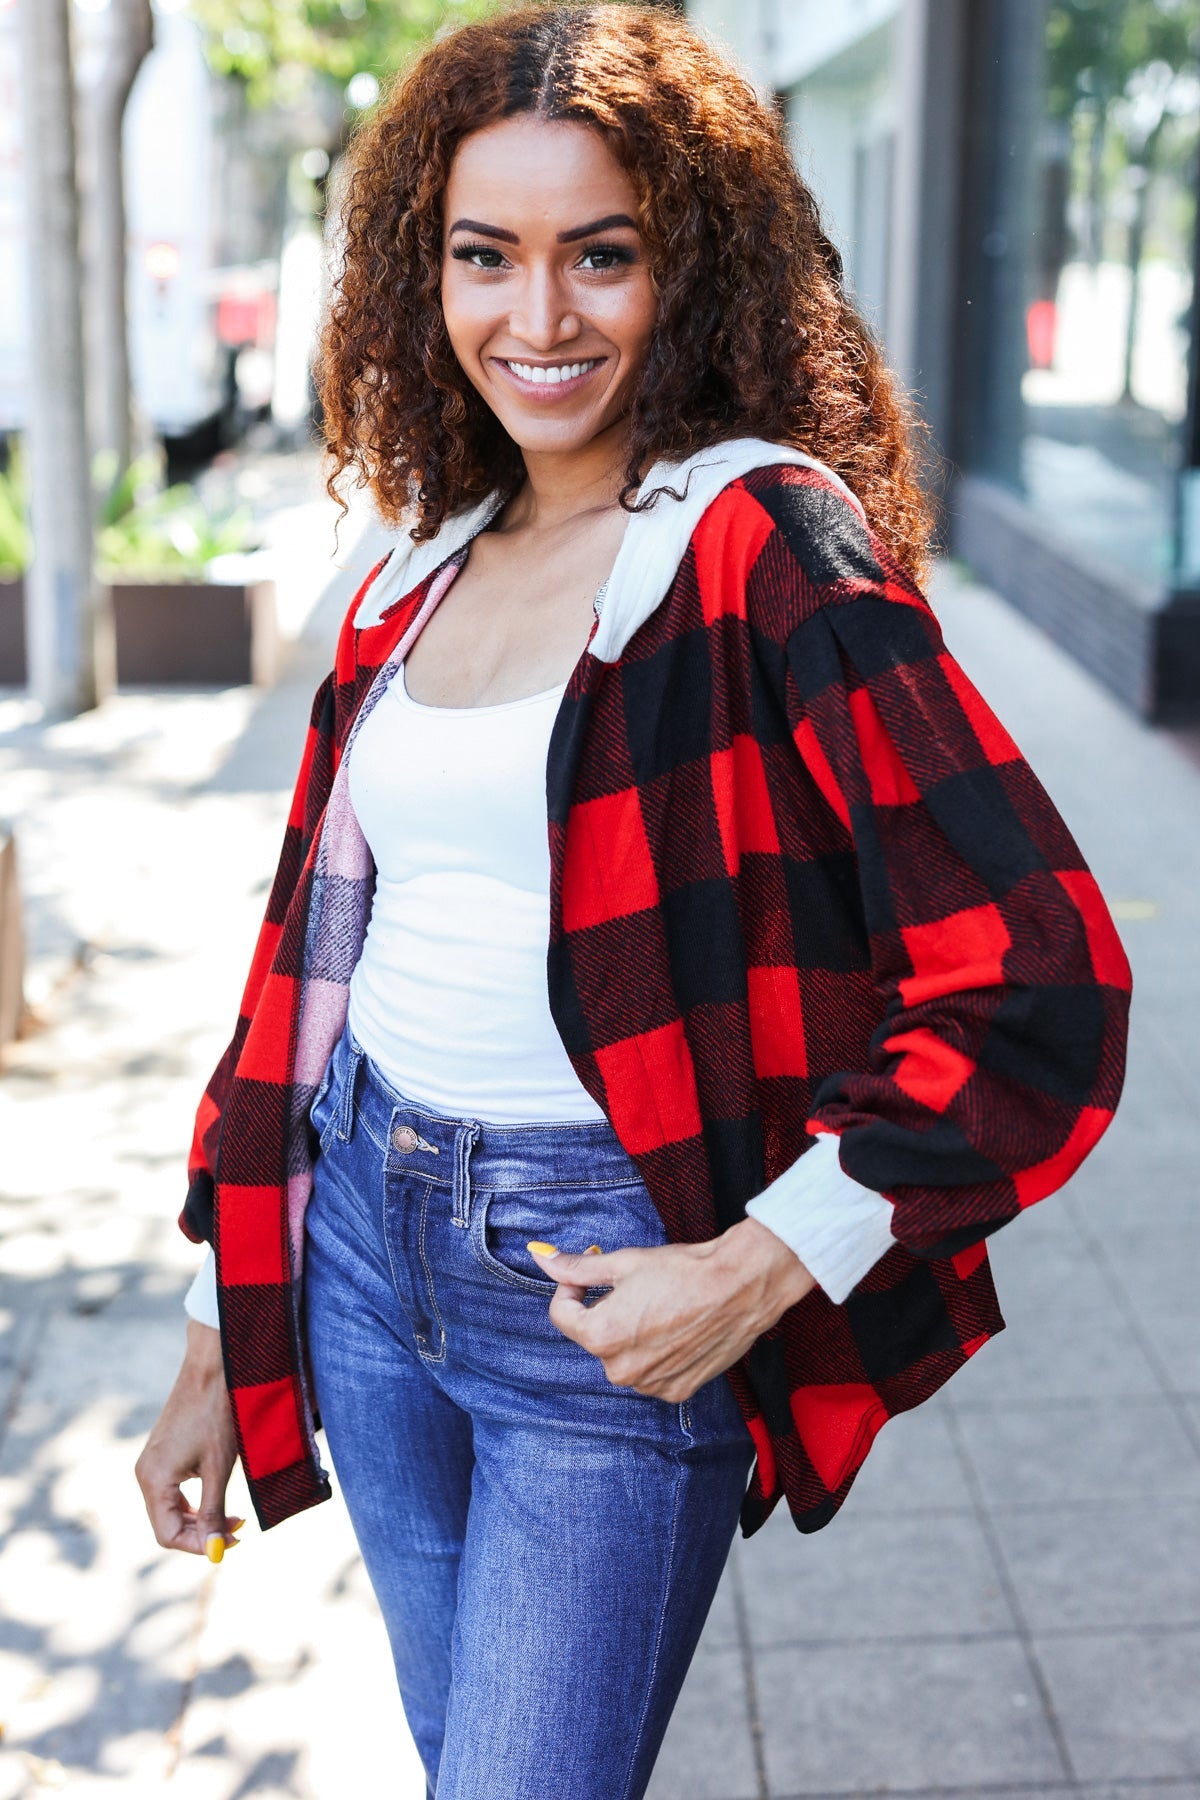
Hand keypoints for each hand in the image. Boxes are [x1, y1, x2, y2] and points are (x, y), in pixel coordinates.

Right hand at [135, 1320, 242, 1559]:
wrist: (212, 1367)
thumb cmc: (216, 1414)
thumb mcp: (218, 1468)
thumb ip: (212, 1512)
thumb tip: (215, 1550)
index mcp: (153, 1480)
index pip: (167, 1534)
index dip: (198, 1546)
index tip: (230, 1544)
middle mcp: (146, 1474)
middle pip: (168, 1524)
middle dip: (202, 1534)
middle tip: (239, 1532)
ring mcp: (153, 1463)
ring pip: (172, 1509)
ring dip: (201, 1520)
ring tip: (235, 1518)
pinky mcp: (164, 1454)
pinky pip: (174, 1491)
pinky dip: (196, 1502)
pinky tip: (219, 1500)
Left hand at [528, 1219, 817, 1403]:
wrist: (739, 1287)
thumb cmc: (683, 1271)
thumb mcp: (623, 1262)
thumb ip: (577, 1268)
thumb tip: (541, 1259)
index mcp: (601, 1337)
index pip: (561, 1315)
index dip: (571, 1286)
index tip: (590, 1270)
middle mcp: (621, 1370)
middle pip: (594, 1337)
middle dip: (604, 1311)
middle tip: (634, 1286)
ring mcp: (650, 1384)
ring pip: (623, 1356)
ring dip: (630, 1334)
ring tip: (660, 1307)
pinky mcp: (676, 1391)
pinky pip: (650, 1373)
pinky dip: (655, 1353)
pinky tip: (676, 1329)